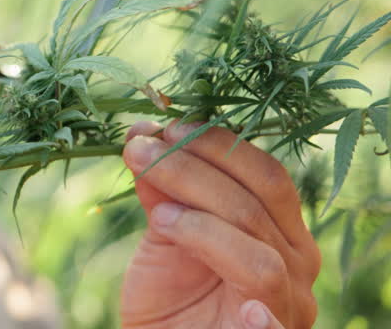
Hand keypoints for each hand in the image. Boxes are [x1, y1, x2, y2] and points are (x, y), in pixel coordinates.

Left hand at [119, 121, 319, 328]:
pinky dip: (253, 303)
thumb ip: (161, 192)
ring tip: (157, 215)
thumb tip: (141, 134)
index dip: (214, 146)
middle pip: (258, 202)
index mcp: (283, 230)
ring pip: (259, 253)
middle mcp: (298, 263)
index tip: (162, 129)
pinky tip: (233, 292)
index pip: (263, 175)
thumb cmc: (170, 298)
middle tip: (140, 151)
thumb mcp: (163, 236)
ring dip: (201, 222)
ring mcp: (289, 305)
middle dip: (194, 169)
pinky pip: (268, 322)